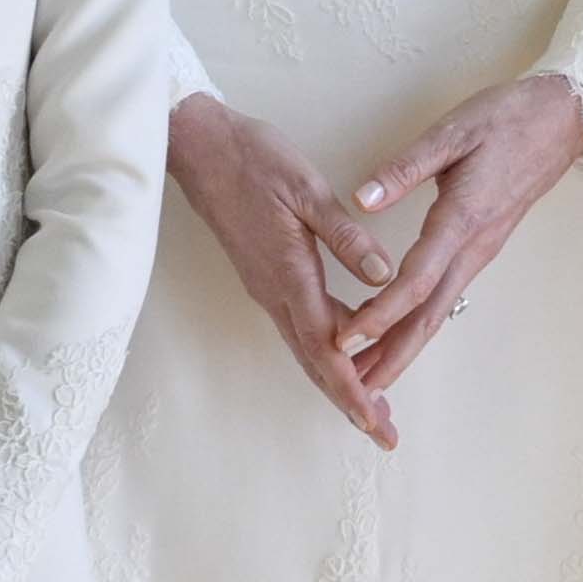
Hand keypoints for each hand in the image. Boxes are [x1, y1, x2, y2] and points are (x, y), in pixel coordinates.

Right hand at [166, 91, 399, 448]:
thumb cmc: (252, 160)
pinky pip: (299, 325)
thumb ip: (345, 235)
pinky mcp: (265, 276)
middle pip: (316, 363)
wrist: (198, 146)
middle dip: (351, 402)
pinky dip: (326, 348)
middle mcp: (275, 293)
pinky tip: (351, 350)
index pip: (326, 347)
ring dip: (340, 379)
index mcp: (289, 275)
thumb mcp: (306, 189)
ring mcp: (267, 287)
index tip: (376, 421)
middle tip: (384, 435)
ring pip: (307, 347)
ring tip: (375, 406)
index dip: (354, 388)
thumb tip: (382, 275)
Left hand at [337, 74, 582, 391]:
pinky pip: (445, 296)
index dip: (378, 315)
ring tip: (369, 376)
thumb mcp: (452, 131)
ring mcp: (480, 251)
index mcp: (462, 220)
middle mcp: (474, 247)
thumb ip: (405, 167)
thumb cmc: (508, 119)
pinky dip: (418, 323)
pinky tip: (397, 331)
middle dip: (391, 355)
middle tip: (357, 390)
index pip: (415, 281)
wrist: (561, 120)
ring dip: (403, 347)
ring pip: (438, 312)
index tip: (346, 340)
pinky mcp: (481, 247)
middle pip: (429, 316)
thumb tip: (362, 198)